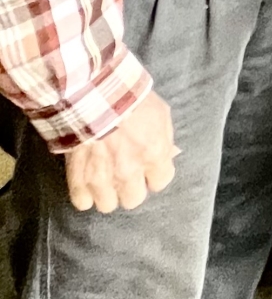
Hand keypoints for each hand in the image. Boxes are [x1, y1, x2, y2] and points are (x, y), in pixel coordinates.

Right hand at [63, 90, 178, 211]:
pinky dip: (84, 194)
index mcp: (153, 155)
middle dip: (131, 188)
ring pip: (108, 204)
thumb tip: (167, 155)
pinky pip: (82, 201)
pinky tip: (86, 183)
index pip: (160, 182)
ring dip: (107, 193)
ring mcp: (101, 177)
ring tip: (104, 179)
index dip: (154, 175)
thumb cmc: (130, 99)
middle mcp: (129, 171)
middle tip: (125, 174)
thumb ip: (165, 139)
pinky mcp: (77, 176)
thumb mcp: (161, 114)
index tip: (148, 167)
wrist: (91, 93)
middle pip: (133, 199)